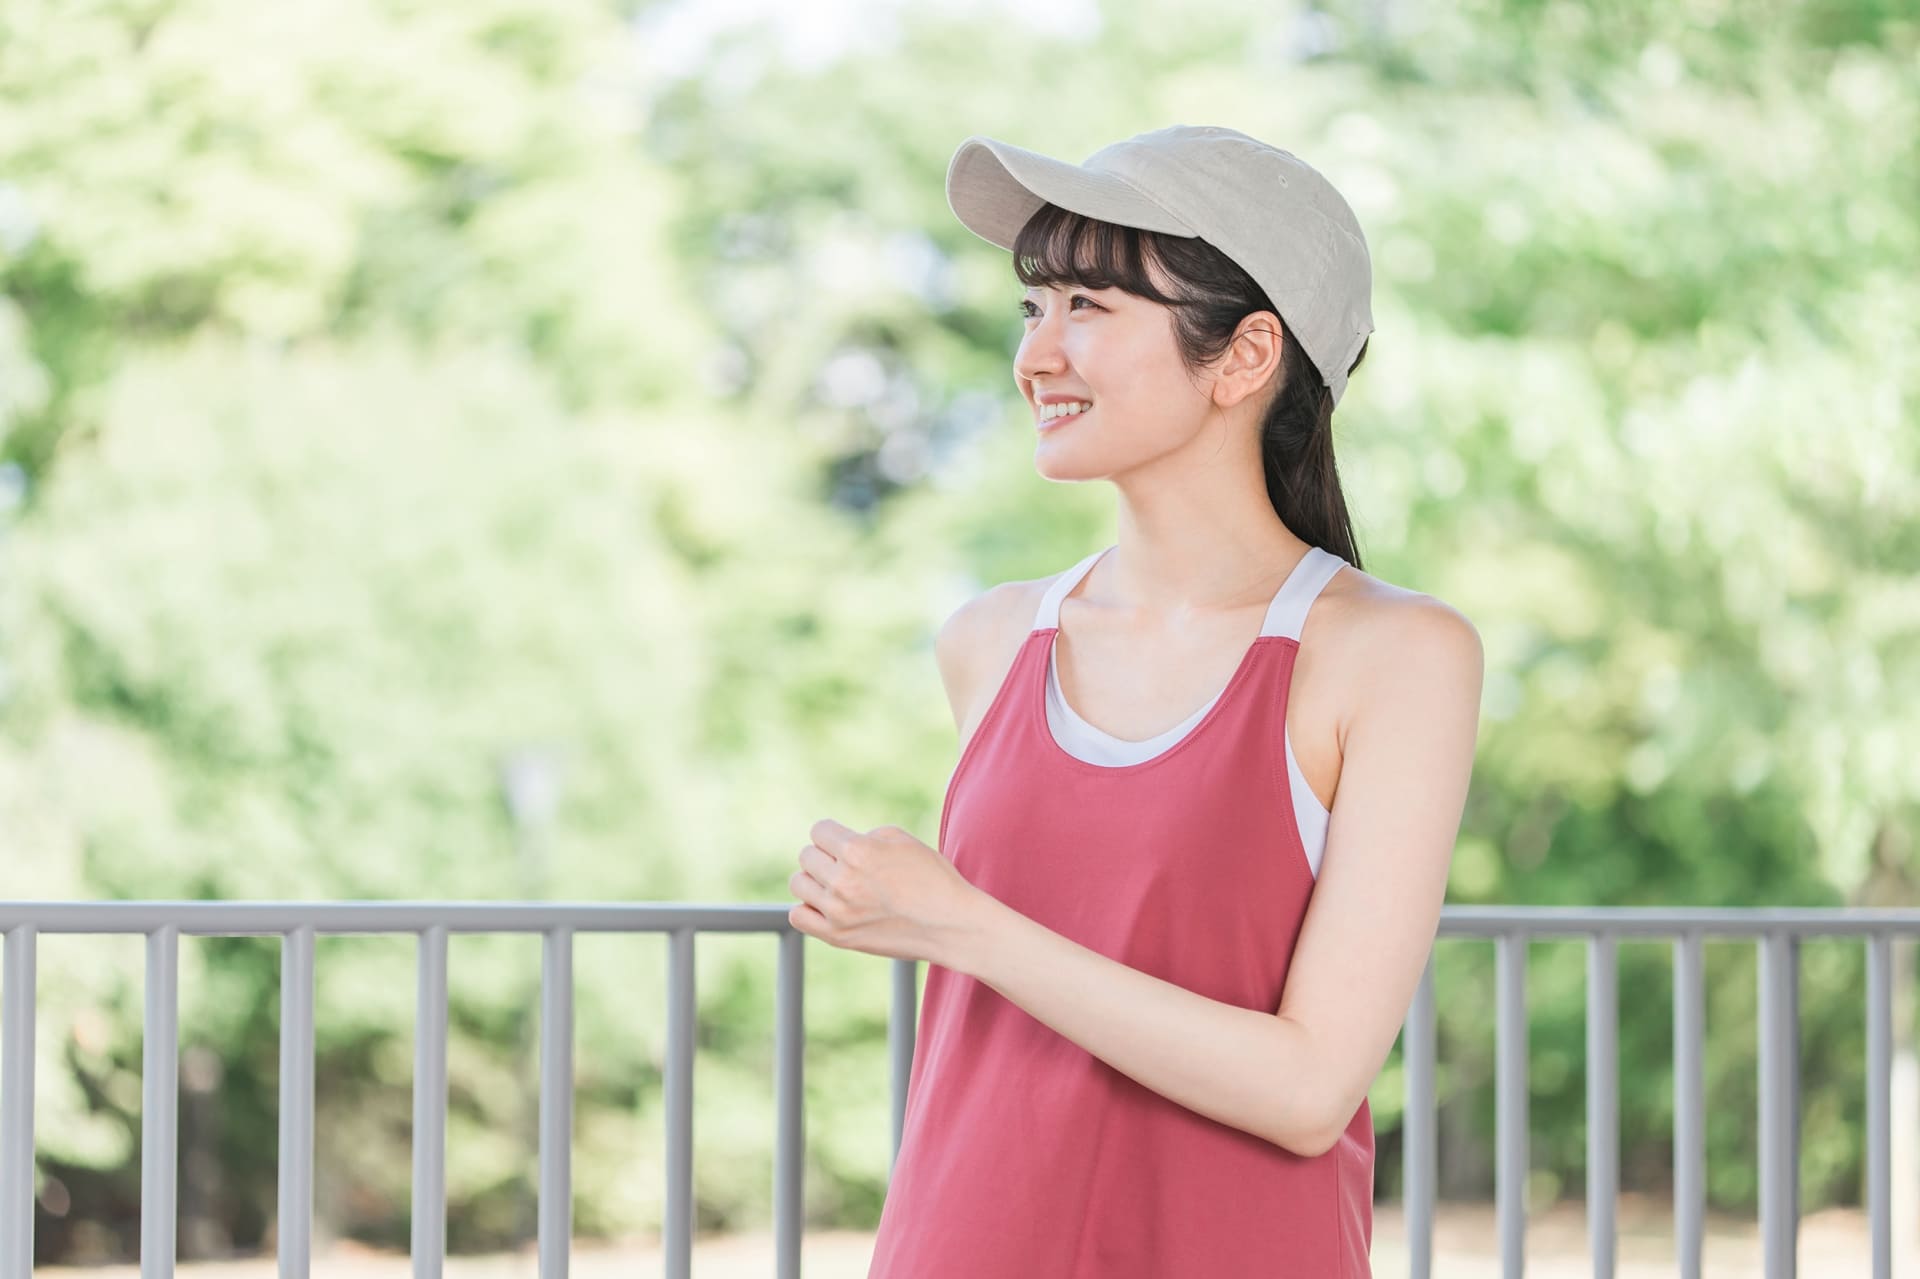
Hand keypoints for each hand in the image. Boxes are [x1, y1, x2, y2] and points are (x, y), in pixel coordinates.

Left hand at [787, 819, 984, 965]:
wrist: (951, 925)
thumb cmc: (932, 878)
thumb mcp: (902, 840)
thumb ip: (865, 836)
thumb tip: (838, 844)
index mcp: (858, 851)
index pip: (819, 831)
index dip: (834, 834)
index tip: (848, 844)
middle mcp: (843, 880)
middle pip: (806, 855)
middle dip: (825, 856)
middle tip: (849, 867)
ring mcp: (838, 912)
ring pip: (799, 883)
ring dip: (814, 880)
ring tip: (837, 885)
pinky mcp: (838, 937)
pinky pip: (798, 915)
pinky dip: (808, 908)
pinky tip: (828, 905)